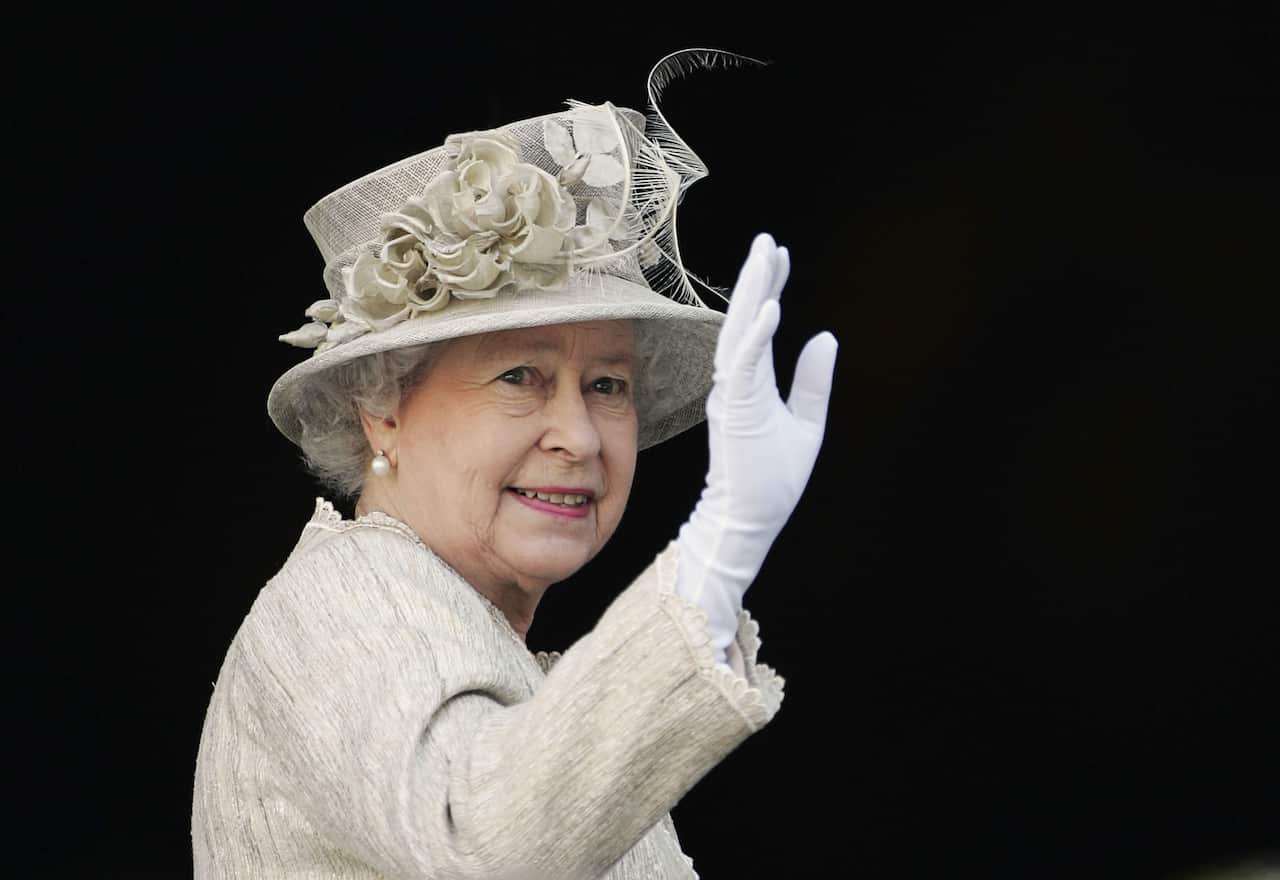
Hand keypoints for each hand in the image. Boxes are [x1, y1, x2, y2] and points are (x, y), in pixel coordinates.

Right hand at [675, 233, 837, 657]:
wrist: (749, 522)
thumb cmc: (771, 481)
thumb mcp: (807, 424)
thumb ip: (813, 381)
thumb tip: (826, 337)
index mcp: (751, 385)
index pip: (758, 326)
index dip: (768, 289)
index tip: (778, 255)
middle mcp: (736, 383)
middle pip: (744, 319)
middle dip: (756, 278)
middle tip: (766, 240)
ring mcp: (733, 395)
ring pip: (740, 332)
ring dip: (752, 294)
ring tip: (764, 256)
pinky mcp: (735, 411)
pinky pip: (745, 364)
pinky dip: (757, 335)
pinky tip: (771, 307)